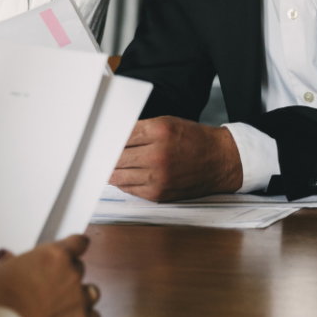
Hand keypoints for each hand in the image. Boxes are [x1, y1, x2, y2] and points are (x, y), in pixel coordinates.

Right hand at [0, 234, 100, 316]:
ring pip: (92, 291)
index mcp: (54, 255)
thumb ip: (6, 263)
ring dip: (82, 296)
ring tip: (66, 304)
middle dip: (69, 274)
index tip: (73, 248)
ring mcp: (79, 298)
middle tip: (53, 284)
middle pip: (80, 268)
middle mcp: (71, 274)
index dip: (75, 245)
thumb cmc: (0, 299)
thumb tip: (5, 258)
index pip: (78, 242)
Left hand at [109, 115, 241, 200]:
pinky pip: (129, 189)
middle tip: (97, 154)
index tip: (101, 140)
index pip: (120, 135)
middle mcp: (157, 154)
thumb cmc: (194, 140)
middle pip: (116, 157)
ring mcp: (157, 176)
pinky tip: (123, 176)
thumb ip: (141, 130)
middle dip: (106, 156)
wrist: (220, 160)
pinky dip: (123, 183)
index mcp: (158, 132)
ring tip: (106, 166)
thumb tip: (115, 138)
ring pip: (118, 176)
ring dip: (111, 171)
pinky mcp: (158, 193)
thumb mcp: (168, 123)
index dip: (108, 138)